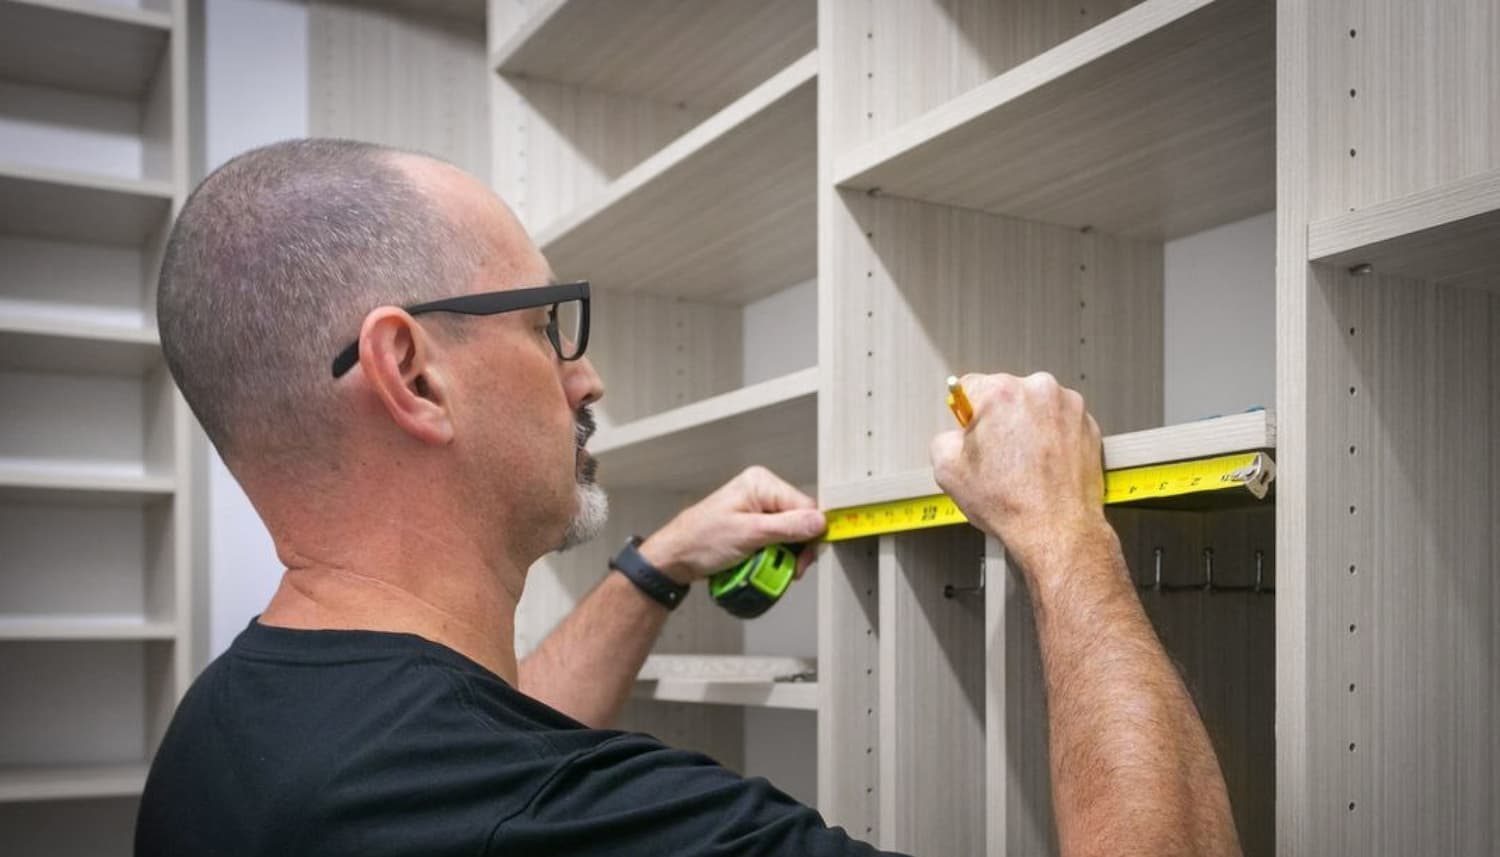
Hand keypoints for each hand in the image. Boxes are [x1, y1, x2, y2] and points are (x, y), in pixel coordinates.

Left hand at [638, 466, 825, 584]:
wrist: (676, 558)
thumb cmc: (701, 541)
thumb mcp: (749, 534)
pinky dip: (775, 555)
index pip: (804, 505)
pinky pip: (778, 539)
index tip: (803, 558)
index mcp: (761, 483)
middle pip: (800, 520)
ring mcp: (758, 509)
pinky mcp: (754, 525)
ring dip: (785, 555)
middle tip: (789, 570)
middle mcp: (761, 491)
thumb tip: (820, 521)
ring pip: (791, 533)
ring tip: (770, 568)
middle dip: (797, 547)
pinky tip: (765, 564)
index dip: (809, 534)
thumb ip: (787, 527)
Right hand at [930, 372, 1113, 576]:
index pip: (969, 386)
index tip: (970, 430)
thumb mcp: (947, 471)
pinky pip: (1059, 422)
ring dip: (1027, 427)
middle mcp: (1037, 390)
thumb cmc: (1012, 503)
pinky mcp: (1088, 424)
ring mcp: (1068, 406)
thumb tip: (954, 437)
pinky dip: (1051, 438)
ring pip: (1035, 407)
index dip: (965, 414)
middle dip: (999, 420)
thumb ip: (943, 439)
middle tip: (997, 456)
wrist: (1057, 530)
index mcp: (1000, 393)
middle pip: (1005, 395)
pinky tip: (1042, 465)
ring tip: (1023, 464)